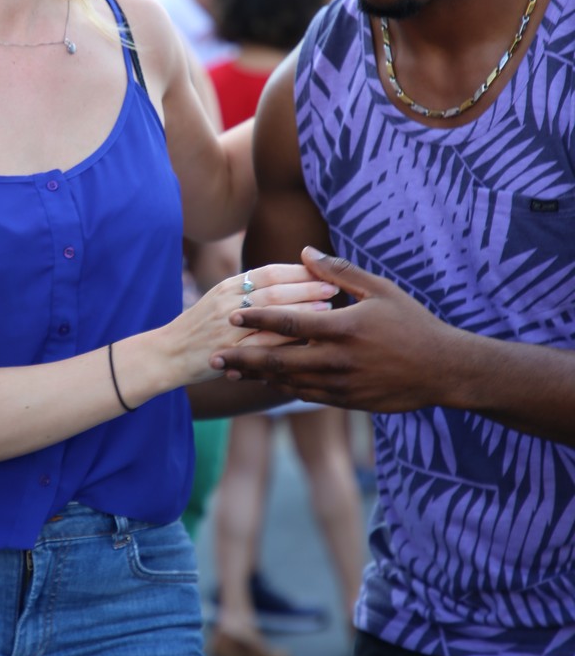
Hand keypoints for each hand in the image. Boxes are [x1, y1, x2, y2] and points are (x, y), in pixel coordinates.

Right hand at [171, 261, 338, 386]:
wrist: (167, 354)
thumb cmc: (199, 328)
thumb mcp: (219, 300)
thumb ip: (248, 290)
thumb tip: (287, 281)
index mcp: (227, 286)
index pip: (269, 272)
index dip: (298, 271)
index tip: (323, 271)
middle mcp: (228, 301)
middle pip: (275, 289)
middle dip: (307, 286)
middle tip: (334, 287)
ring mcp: (227, 326)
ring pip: (271, 313)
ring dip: (303, 309)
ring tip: (328, 307)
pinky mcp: (229, 350)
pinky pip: (262, 341)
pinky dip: (287, 337)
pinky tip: (307, 337)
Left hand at [211, 246, 460, 411]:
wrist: (442, 370)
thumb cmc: (412, 323)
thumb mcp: (380, 290)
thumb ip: (338, 272)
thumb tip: (304, 253)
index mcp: (342, 327)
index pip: (288, 321)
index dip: (255, 318)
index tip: (230, 315)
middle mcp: (337, 359)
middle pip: (277, 359)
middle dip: (241, 358)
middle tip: (212, 356)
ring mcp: (341, 384)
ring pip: (288, 382)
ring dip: (257, 377)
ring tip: (230, 372)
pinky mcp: (347, 401)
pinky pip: (307, 396)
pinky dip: (283, 388)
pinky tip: (267, 383)